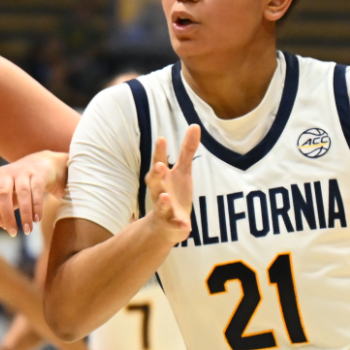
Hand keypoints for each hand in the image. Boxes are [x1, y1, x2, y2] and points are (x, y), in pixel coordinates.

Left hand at [0, 150, 66, 234]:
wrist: (38, 166)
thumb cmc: (14, 187)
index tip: (3, 228)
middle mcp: (5, 173)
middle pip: (3, 194)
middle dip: (7, 216)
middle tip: (13, 233)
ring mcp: (22, 172)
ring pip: (23, 192)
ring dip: (25, 214)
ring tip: (28, 230)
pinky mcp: (37, 174)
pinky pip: (37, 191)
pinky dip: (37, 207)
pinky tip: (37, 219)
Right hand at [145, 126, 198, 242]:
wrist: (167, 225)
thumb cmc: (174, 192)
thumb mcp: (183, 170)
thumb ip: (187, 150)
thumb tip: (195, 125)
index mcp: (161, 178)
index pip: (159, 162)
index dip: (159, 151)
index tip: (162, 139)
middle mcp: (159, 191)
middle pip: (154, 182)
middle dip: (155, 174)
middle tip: (159, 166)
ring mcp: (164, 208)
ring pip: (161, 204)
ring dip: (162, 201)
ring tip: (165, 196)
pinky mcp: (172, 223)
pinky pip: (175, 224)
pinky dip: (179, 224)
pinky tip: (186, 225)